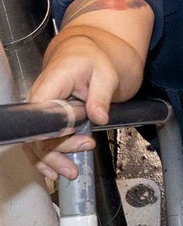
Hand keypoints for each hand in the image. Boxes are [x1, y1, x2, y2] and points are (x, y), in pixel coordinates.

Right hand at [26, 35, 117, 180]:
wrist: (85, 53)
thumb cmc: (93, 60)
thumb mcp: (105, 74)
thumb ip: (101, 96)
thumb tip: (99, 116)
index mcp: (52, 82)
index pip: (44, 113)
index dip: (52, 132)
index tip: (69, 141)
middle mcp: (39, 97)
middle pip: (37, 132)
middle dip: (55, 151)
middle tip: (76, 162)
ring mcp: (39, 109)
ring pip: (34, 140)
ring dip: (49, 159)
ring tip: (69, 172)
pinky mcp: (44, 118)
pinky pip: (38, 140)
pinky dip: (44, 157)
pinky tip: (53, 170)